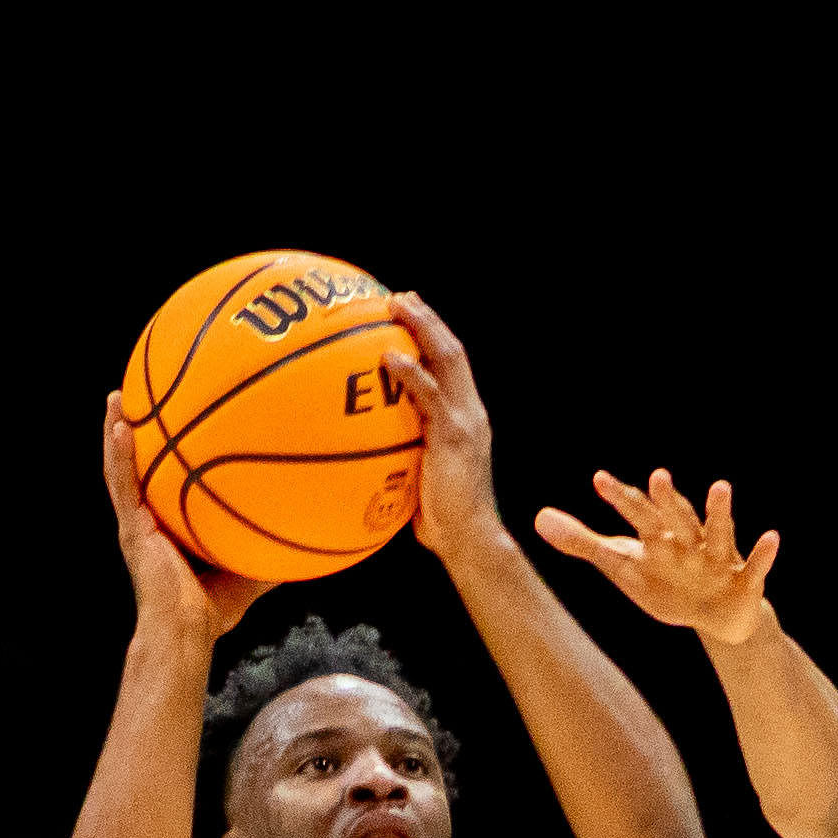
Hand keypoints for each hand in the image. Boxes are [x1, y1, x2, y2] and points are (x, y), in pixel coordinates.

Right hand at [99, 395, 266, 645]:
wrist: (185, 632)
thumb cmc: (212, 612)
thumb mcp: (249, 573)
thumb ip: (270, 551)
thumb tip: (309, 536)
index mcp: (170, 526)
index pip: (167, 480)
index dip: (166, 451)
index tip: (173, 417)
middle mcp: (149, 520)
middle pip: (141, 465)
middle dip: (138, 430)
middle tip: (139, 393)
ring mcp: (137, 524)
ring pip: (122, 469)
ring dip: (116, 431)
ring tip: (117, 397)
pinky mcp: (132, 530)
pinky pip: (123, 486)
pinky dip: (119, 456)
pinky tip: (120, 426)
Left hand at [383, 292, 491, 543]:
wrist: (469, 540)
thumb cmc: (442, 521)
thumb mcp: (421, 479)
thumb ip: (404, 456)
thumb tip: (366, 454)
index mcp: (466, 418)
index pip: (451, 366)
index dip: (432, 336)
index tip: (407, 315)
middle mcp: (471, 411)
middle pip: (451, 350)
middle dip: (425, 319)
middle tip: (398, 297)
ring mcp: (465, 421)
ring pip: (447, 359)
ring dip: (421, 328)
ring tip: (395, 306)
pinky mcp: (453, 436)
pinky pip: (430, 396)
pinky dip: (411, 373)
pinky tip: (389, 357)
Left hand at [532, 467, 781, 647]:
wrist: (718, 617)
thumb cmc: (665, 583)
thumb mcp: (622, 564)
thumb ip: (583, 542)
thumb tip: (539, 519)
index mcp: (660, 537)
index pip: (638, 515)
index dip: (621, 500)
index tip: (599, 481)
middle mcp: (689, 542)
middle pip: (676, 519)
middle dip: (668, 500)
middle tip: (657, 475)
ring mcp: (718, 560)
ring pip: (718, 534)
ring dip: (719, 512)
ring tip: (720, 487)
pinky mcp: (744, 581)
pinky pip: (755, 566)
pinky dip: (763, 554)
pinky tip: (772, 537)